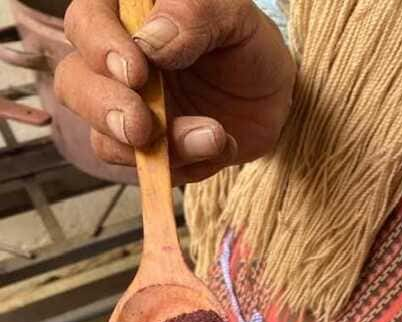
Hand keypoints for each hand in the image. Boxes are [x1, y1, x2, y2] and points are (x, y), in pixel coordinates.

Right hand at [55, 0, 294, 183]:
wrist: (273, 95)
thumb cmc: (246, 43)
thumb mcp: (233, 15)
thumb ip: (194, 14)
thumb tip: (151, 41)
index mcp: (124, 18)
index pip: (86, 22)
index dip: (100, 47)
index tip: (136, 72)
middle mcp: (113, 68)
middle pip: (74, 86)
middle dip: (105, 109)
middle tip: (141, 125)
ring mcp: (128, 116)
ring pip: (105, 140)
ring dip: (157, 149)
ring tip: (213, 136)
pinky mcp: (150, 155)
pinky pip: (151, 172)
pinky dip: (187, 166)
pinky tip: (223, 145)